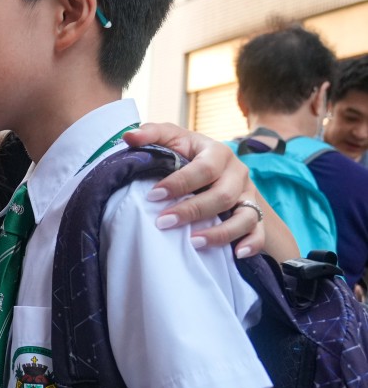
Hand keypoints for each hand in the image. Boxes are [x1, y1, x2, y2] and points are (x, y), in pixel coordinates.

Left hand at [124, 123, 296, 259]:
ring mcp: (248, 196)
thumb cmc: (187, 153)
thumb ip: (151, 134)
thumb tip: (129, 136)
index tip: (153, 196)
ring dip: (220, 233)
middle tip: (163, 222)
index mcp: (218, 153)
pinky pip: (258, 232)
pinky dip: (251, 243)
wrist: (216, 168)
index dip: (179, 183)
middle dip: (192, 210)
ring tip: (193, 243)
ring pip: (244, 217)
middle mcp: (237, 173)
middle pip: (222, 195)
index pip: (204, 169)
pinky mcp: (254, 215)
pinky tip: (236, 254)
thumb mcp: (171, 138)